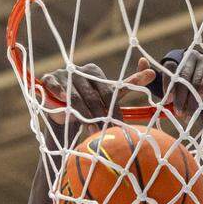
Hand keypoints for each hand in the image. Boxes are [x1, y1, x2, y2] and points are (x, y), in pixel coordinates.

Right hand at [41, 60, 156, 125]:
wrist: (63, 113)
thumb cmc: (90, 103)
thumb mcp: (110, 95)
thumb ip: (130, 83)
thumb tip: (153, 73)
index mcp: (94, 71)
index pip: (107, 90)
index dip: (113, 109)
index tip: (119, 125)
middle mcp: (79, 71)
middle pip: (92, 96)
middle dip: (100, 116)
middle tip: (106, 132)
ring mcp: (63, 75)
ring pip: (76, 97)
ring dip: (84, 115)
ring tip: (91, 130)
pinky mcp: (49, 80)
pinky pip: (56, 88)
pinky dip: (60, 95)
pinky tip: (65, 103)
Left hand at [161, 50, 202, 118]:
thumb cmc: (189, 84)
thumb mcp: (178, 87)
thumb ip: (172, 93)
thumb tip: (167, 103)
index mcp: (177, 58)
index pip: (170, 67)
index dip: (167, 83)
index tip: (168, 100)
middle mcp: (190, 56)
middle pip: (184, 74)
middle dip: (181, 96)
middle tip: (179, 112)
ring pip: (196, 79)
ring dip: (193, 98)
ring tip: (190, 113)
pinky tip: (202, 102)